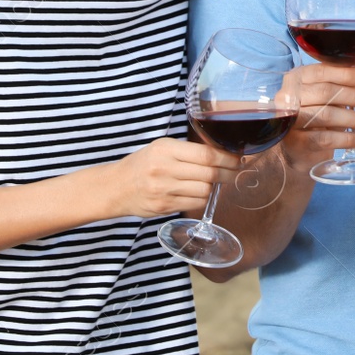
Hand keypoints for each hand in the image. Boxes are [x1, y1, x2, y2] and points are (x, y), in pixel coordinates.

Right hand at [111, 138, 239, 218]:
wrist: (115, 187)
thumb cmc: (142, 164)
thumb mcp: (161, 148)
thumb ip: (188, 151)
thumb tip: (223, 154)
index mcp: (166, 149)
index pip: (206, 155)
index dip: (228, 158)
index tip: (238, 159)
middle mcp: (164, 169)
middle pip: (209, 173)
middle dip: (228, 174)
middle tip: (236, 172)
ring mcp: (163, 189)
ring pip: (205, 190)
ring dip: (214, 187)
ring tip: (214, 182)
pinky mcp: (164, 206)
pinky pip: (195, 204)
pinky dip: (202, 199)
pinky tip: (199, 193)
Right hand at [280, 63, 354, 171]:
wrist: (295, 150)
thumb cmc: (313, 115)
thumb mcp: (324, 95)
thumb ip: (339, 80)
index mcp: (295, 79)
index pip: (321, 71)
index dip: (345, 74)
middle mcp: (288, 98)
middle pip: (325, 92)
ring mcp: (290, 121)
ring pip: (326, 115)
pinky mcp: (296, 143)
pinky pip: (326, 139)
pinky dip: (348, 139)